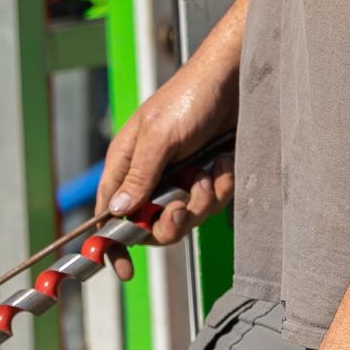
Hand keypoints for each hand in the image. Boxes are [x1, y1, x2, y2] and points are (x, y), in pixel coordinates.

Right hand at [94, 74, 233, 279]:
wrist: (238, 78)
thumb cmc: (191, 97)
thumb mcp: (160, 136)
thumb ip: (140, 176)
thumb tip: (116, 212)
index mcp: (127, 164)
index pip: (110, 214)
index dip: (113, 244)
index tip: (122, 270)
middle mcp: (152, 175)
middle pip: (153, 226)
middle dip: (171, 223)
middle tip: (182, 208)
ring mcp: (183, 178)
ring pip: (189, 217)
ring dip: (203, 198)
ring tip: (209, 169)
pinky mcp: (211, 176)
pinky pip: (216, 201)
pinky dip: (223, 184)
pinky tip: (225, 160)